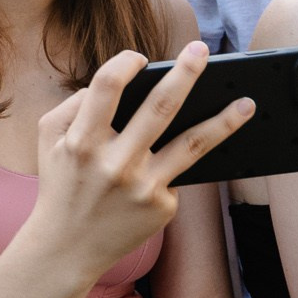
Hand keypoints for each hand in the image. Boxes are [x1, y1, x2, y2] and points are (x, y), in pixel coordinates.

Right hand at [32, 44, 254, 284]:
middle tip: (201, 50)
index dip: (124, 64)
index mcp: (82, 141)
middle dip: (184, 74)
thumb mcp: (49, 140)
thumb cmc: (62, 184)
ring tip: (247, 102)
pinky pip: (177, 172)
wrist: (66, 248)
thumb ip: (74, 105)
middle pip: (159, 108)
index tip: (139, 57)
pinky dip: (178, 161)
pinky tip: (177, 162)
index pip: (107, 88)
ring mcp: (143, 187)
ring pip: (192, 143)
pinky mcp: (162, 207)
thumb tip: (113, 82)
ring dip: (224, 120)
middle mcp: (116, 164)